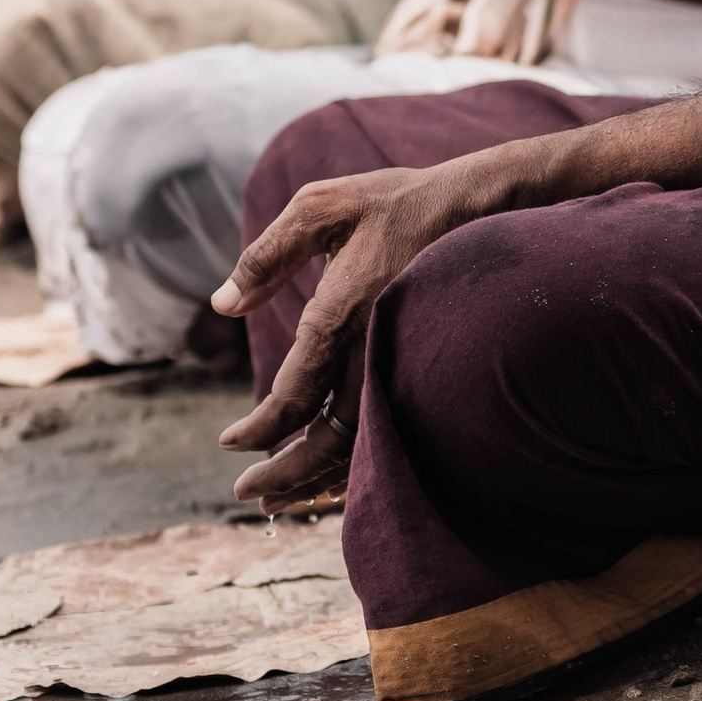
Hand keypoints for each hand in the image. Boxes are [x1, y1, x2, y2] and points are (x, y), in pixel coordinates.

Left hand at [215, 156, 499, 494]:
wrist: (478, 203)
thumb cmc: (394, 201)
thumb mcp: (321, 207)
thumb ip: (267, 256)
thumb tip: (223, 304)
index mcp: (342, 315)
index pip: (294, 396)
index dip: (260, 429)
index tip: (229, 443)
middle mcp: (375, 348)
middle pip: (331, 437)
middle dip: (288, 473)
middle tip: (249, 493)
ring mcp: (404, 359)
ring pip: (363, 440)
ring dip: (321, 476)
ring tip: (283, 499)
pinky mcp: (420, 361)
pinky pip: (387, 424)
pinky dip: (358, 456)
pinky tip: (336, 469)